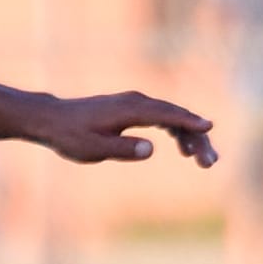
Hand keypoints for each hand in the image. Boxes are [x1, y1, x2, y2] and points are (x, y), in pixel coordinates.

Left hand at [37, 92, 216, 167]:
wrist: (52, 120)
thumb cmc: (70, 136)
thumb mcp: (93, 149)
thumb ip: (122, 149)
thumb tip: (150, 149)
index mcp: (129, 109)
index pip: (167, 114)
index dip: (189, 122)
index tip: (208, 129)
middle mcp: (135, 101)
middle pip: (175, 115)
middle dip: (196, 137)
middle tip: (210, 161)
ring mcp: (134, 103)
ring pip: (171, 116)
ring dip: (189, 136)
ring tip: (202, 160)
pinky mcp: (131, 109)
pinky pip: (161, 117)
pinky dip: (175, 131)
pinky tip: (183, 148)